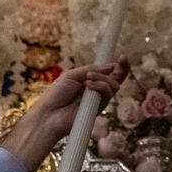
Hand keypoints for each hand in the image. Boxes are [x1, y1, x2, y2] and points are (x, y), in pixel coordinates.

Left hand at [0, 62, 126, 171]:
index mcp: (89, 81)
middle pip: (116, 80)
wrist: (49, 114)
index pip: (108, 74)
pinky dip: (100, 87)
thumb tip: (111, 66)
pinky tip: (88, 86)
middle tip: (117, 63)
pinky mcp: (98, 110)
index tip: (122, 57)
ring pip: (113, 87)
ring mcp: (97, 101)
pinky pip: (107, 95)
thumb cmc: (56, 94)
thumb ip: (91, 69)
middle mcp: (95, 91)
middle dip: (120, 70)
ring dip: (103, 79)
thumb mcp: (72, 75)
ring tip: (87, 79)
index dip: (118, 67)